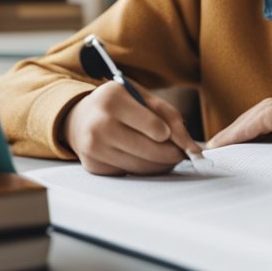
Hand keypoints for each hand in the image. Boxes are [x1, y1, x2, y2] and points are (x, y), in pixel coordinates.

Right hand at [64, 81, 201, 175]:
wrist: (79, 118)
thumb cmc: (118, 104)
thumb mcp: (142, 97)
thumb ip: (170, 117)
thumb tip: (191, 148)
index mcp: (112, 100)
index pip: (156, 128)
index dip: (170, 134)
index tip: (169, 134)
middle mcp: (98, 125)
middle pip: (151, 151)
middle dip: (172, 154)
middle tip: (179, 153)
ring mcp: (94, 148)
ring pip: (142, 166)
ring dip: (160, 164)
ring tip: (164, 155)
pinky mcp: (94, 166)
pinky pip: (130, 173)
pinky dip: (142, 168)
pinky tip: (141, 157)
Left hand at [205, 93, 271, 148]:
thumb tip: (266, 162)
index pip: (248, 125)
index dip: (232, 137)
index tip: (218, 151)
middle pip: (242, 123)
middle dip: (225, 137)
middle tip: (207, 152)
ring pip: (244, 123)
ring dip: (227, 137)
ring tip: (211, 151)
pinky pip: (254, 125)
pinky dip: (238, 135)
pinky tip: (225, 145)